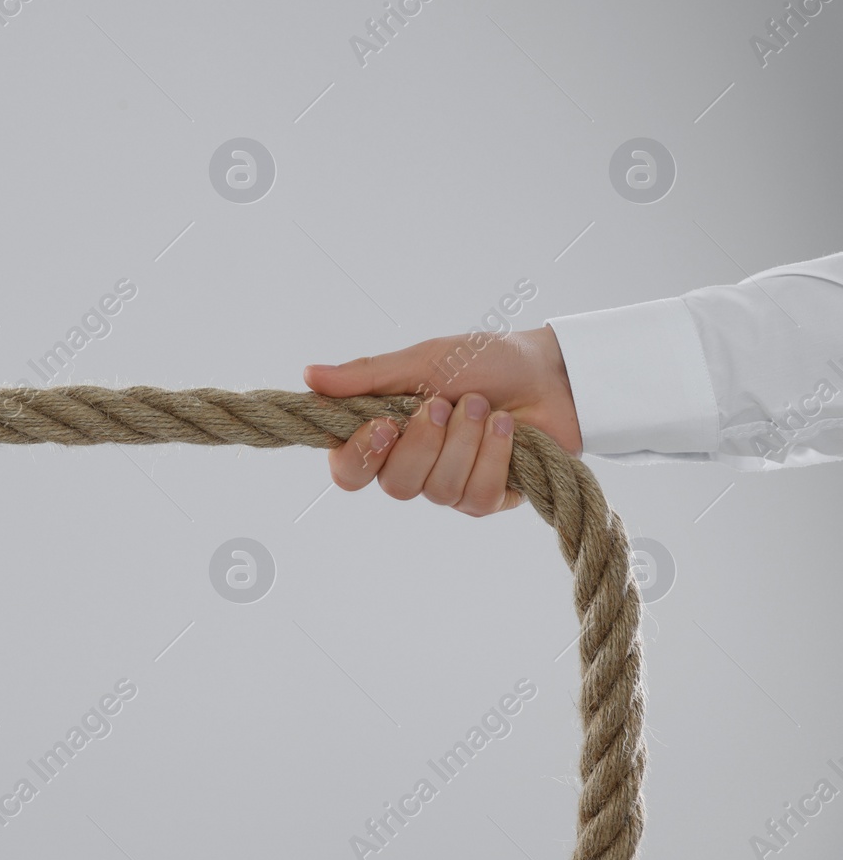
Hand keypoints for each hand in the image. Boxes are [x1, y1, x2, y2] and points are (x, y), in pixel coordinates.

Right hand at [304, 325, 580, 515]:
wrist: (551, 374)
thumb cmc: (482, 361)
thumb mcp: (420, 361)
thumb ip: (365, 376)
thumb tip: (308, 375)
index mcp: (383, 433)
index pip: (347, 470)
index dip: (359, 457)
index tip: (384, 425)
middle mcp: (409, 465)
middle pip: (394, 485)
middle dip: (427, 442)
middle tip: (447, 402)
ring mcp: (447, 486)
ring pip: (438, 490)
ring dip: (467, 442)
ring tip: (486, 407)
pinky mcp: (485, 498)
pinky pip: (477, 496)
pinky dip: (495, 457)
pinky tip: (508, 430)